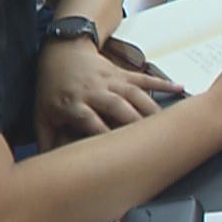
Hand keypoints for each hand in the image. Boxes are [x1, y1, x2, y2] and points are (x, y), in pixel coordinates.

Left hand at [34, 38, 180, 149]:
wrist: (61, 51)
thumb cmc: (52, 87)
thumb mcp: (41, 115)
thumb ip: (46, 142)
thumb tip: (46, 170)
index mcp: (73, 103)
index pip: (89, 120)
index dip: (102, 133)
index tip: (117, 149)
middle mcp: (94, 90)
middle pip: (117, 105)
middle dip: (134, 121)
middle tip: (151, 140)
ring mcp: (111, 80)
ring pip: (134, 92)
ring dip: (151, 107)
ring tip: (168, 124)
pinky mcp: (123, 73)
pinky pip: (144, 78)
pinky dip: (163, 83)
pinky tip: (180, 89)